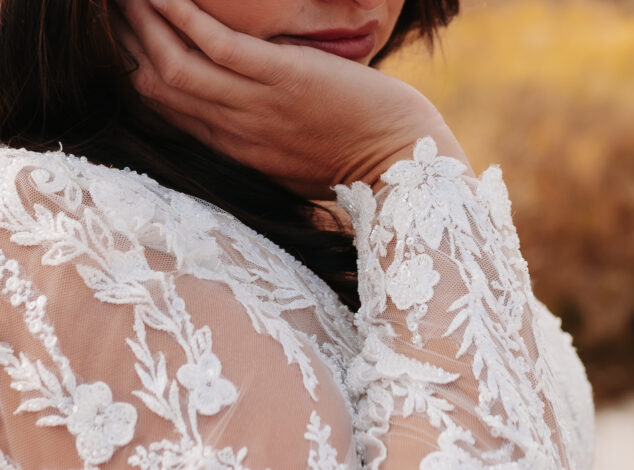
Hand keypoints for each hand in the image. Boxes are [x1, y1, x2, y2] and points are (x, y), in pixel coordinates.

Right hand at [116, 0, 461, 197]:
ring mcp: (255, 108)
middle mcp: (234, 133)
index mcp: (235, 152)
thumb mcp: (293, 159)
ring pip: (175, 64)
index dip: (137, 72)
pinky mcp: (281, 81)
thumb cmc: (353, 160)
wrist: (398, 164)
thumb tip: (244, 112)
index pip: (169, 112)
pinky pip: (216, 45)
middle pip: (159, 87)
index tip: (123, 41)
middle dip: (128, 42)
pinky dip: (183, 16)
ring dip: (144, 22)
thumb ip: (260, 138)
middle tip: (110, 7)